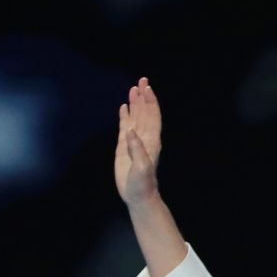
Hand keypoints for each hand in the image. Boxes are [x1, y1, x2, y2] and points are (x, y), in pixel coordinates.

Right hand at [114, 77, 161, 206]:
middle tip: (141, 80)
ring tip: (132, 89)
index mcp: (151, 140)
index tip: (146, 88)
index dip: (150, 102)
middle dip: (143, 97)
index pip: (152, 116)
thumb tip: (130, 131)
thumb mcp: (141, 167)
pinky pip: (125, 127)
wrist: (137, 195)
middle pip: (144, 113)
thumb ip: (137, 149)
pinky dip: (125, 117)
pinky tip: (124, 108)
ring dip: (134, 104)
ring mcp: (134, 142)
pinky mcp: (124, 148)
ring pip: (135, 118)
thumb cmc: (142, 184)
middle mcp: (144, 138)